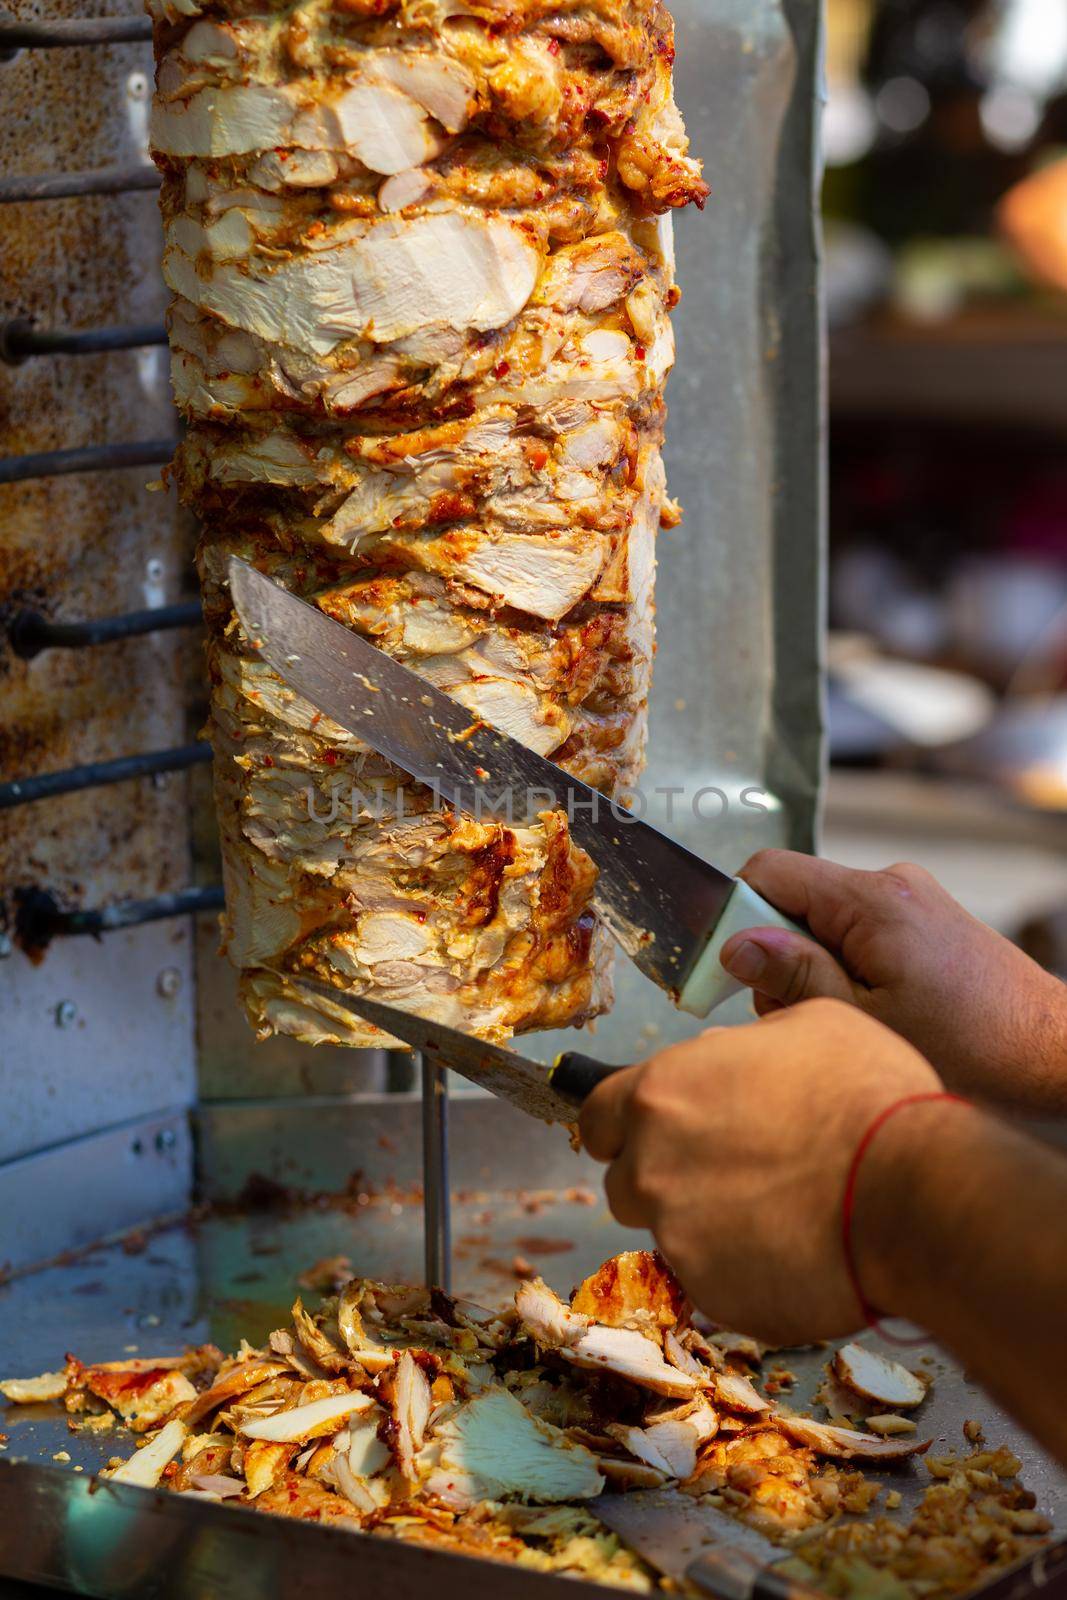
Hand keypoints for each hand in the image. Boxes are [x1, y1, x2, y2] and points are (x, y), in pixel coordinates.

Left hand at [579, 1000, 940, 1344]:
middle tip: (733, 1173)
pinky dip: (743, 1271)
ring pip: (669, 1234)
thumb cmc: (868, 1095)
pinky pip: (714, 1282)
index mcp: (661, 1092)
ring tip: (776, 1213)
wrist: (915, 1193)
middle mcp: (652, 1166)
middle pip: (627, 1180)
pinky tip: (797, 1250)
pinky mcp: (714, 1295)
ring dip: (704, 1227)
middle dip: (665, 1177)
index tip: (657, 1132)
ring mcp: (677, 1237)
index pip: (596, 1117)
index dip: (625, 1125)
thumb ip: (746, 1042)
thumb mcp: (810, 1024)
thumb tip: (728, 1053)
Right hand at [720, 851, 1066, 1111]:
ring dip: (814, 972)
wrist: (1055, 1058)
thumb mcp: (864, 1023)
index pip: (769, 872)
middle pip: (794, 901)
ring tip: (845, 1029)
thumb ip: (797, 978)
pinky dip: (846, 972)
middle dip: (778, 958)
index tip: (719, 971)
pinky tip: (869, 1020)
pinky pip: (860, 936)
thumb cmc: (975, 1051)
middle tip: (795, 1021)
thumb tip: (736, 946)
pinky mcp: (928, 925)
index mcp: (874, 900)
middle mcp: (895, 885)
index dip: (732, 916)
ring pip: (825, 924)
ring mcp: (915, 902)